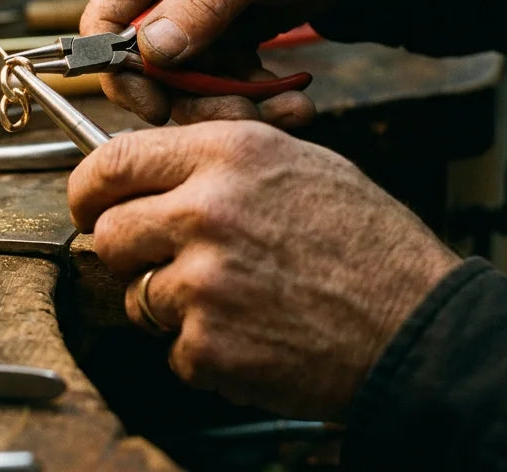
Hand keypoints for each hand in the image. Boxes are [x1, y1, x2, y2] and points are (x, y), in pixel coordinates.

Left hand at [67, 121, 460, 418]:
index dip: (88, 188)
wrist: (417, 327)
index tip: (88, 205)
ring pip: (136, 295)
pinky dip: (205, 351)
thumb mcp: (300, 165)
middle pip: (107, 233)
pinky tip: (254, 335)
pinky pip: (173, 349)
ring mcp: (203, 282)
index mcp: (228, 155)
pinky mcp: (208, 345)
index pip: (112, 160)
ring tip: (236, 300)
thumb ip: (218, 162)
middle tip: (166, 263)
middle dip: (128, 252)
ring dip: (171, 306)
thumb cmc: (368, 247)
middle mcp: (206, 211)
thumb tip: (153, 171)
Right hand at [82, 0, 385, 125]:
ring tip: (285, 108)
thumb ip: (204, 1)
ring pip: (187, 76)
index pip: (104, 18)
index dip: (118, 68)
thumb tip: (149, 49)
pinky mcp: (223, 29)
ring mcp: (192, 8)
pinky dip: (252, 92)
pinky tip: (288, 96)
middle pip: (145, 61)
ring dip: (229, 100)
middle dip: (189, 95)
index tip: (157, 106)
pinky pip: (221, 74)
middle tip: (238, 115)